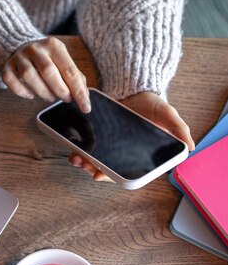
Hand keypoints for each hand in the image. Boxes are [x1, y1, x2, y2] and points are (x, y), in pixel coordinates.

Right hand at [2, 37, 90, 112]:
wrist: (23, 46)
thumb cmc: (48, 59)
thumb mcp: (63, 62)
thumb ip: (75, 78)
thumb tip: (84, 98)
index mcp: (54, 45)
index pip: (69, 70)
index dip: (78, 91)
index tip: (85, 107)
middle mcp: (35, 48)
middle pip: (48, 71)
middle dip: (60, 90)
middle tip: (65, 98)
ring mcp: (19, 57)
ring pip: (28, 76)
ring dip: (42, 92)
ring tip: (50, 97)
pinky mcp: (7, 66)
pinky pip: (11, 80)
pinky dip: (21, 92)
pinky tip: (31, 95)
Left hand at [69, 91, 194, 180]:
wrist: (134, 88)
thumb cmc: (153, 103)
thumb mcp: (167, 113)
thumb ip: (178, 128)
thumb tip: (190, 147)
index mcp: (140, 154)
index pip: (126, 172)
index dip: (113, 176)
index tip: (100, 175)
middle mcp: (124, 152)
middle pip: (108, 168)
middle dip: (95, 169)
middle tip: (86, 166)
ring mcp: (110, 144)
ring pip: (96, 159)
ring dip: (85, 161)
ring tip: (76, 158)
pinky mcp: (99, 135)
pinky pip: (88, 145)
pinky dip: (80, 148)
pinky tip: (73, 146)